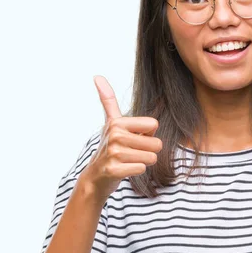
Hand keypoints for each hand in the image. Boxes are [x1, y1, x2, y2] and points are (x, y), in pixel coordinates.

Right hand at [79, 76, 162, 201]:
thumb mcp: (110, 122)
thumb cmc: (109, 148)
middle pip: (156, 143)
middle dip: (147, 151)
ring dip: (143, 162)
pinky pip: (142, 169)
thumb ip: (107, 99)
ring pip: (151, 157)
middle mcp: (114, 135)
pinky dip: (136, 172)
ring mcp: (113, 153)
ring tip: (128, 161)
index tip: (133, 138)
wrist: (95, 176)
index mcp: (117, 122)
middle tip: (131, 153)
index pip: (153, 125)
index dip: (148, 134)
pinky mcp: (114, 170)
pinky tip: (124, 170)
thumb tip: (97, 76)